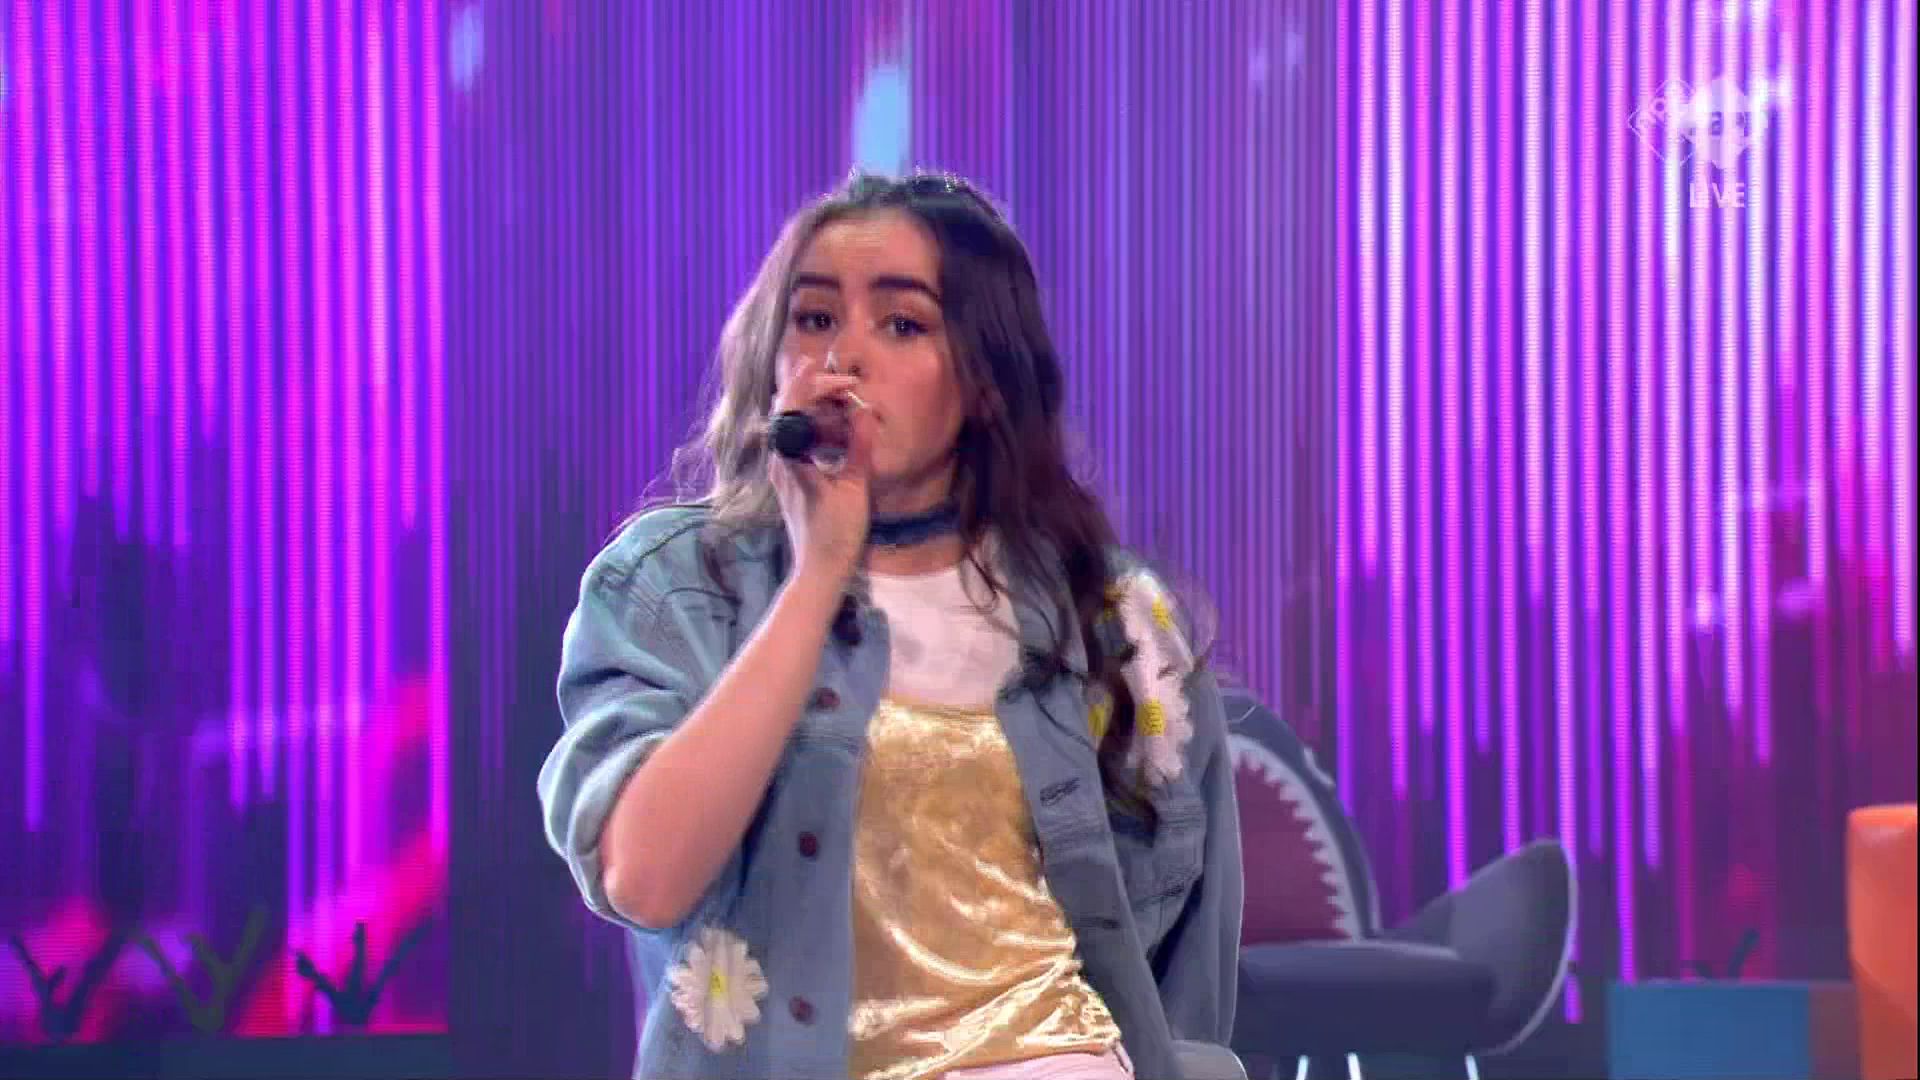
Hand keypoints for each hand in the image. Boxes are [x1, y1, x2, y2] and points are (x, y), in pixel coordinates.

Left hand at [768, 354, 876, 581]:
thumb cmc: (835, 535)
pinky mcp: (791, 479)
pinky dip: (818, 428)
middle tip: (848, 387)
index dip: (811, 385)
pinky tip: (838, 431)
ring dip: (818, 409)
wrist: (818, 572)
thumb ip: (859, 448)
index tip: (834, 376)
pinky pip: (799, 442)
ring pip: (793, 426)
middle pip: (789, 411)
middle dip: (816, 392)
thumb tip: (864, 412)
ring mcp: (783, 471)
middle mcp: (780, 462)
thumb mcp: (854, 490)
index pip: (792, 408)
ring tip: (846, 403)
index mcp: (789, 460)